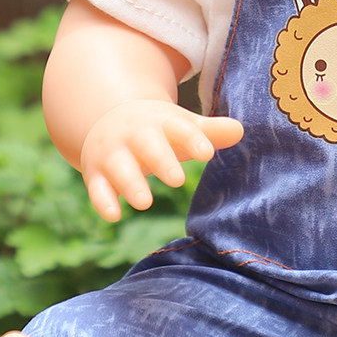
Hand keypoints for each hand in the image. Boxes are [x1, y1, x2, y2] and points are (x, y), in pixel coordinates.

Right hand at [80, 100, 243, 221]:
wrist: (110, 120)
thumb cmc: (160, 130)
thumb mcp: (182, 126)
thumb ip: (209, 132)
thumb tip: (240, 130)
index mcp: (161, 122)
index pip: (179, 128)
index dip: (193, 139)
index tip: (208, 153)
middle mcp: (135, 136)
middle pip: (147, 145)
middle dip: (160, 160)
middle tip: (177, 179)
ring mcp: (113, 154)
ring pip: (120, 168)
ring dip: (130, 183)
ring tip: (144, 202)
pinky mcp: (96, 174)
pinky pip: (97, 188)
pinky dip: (103, 201)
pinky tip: (114, 216)